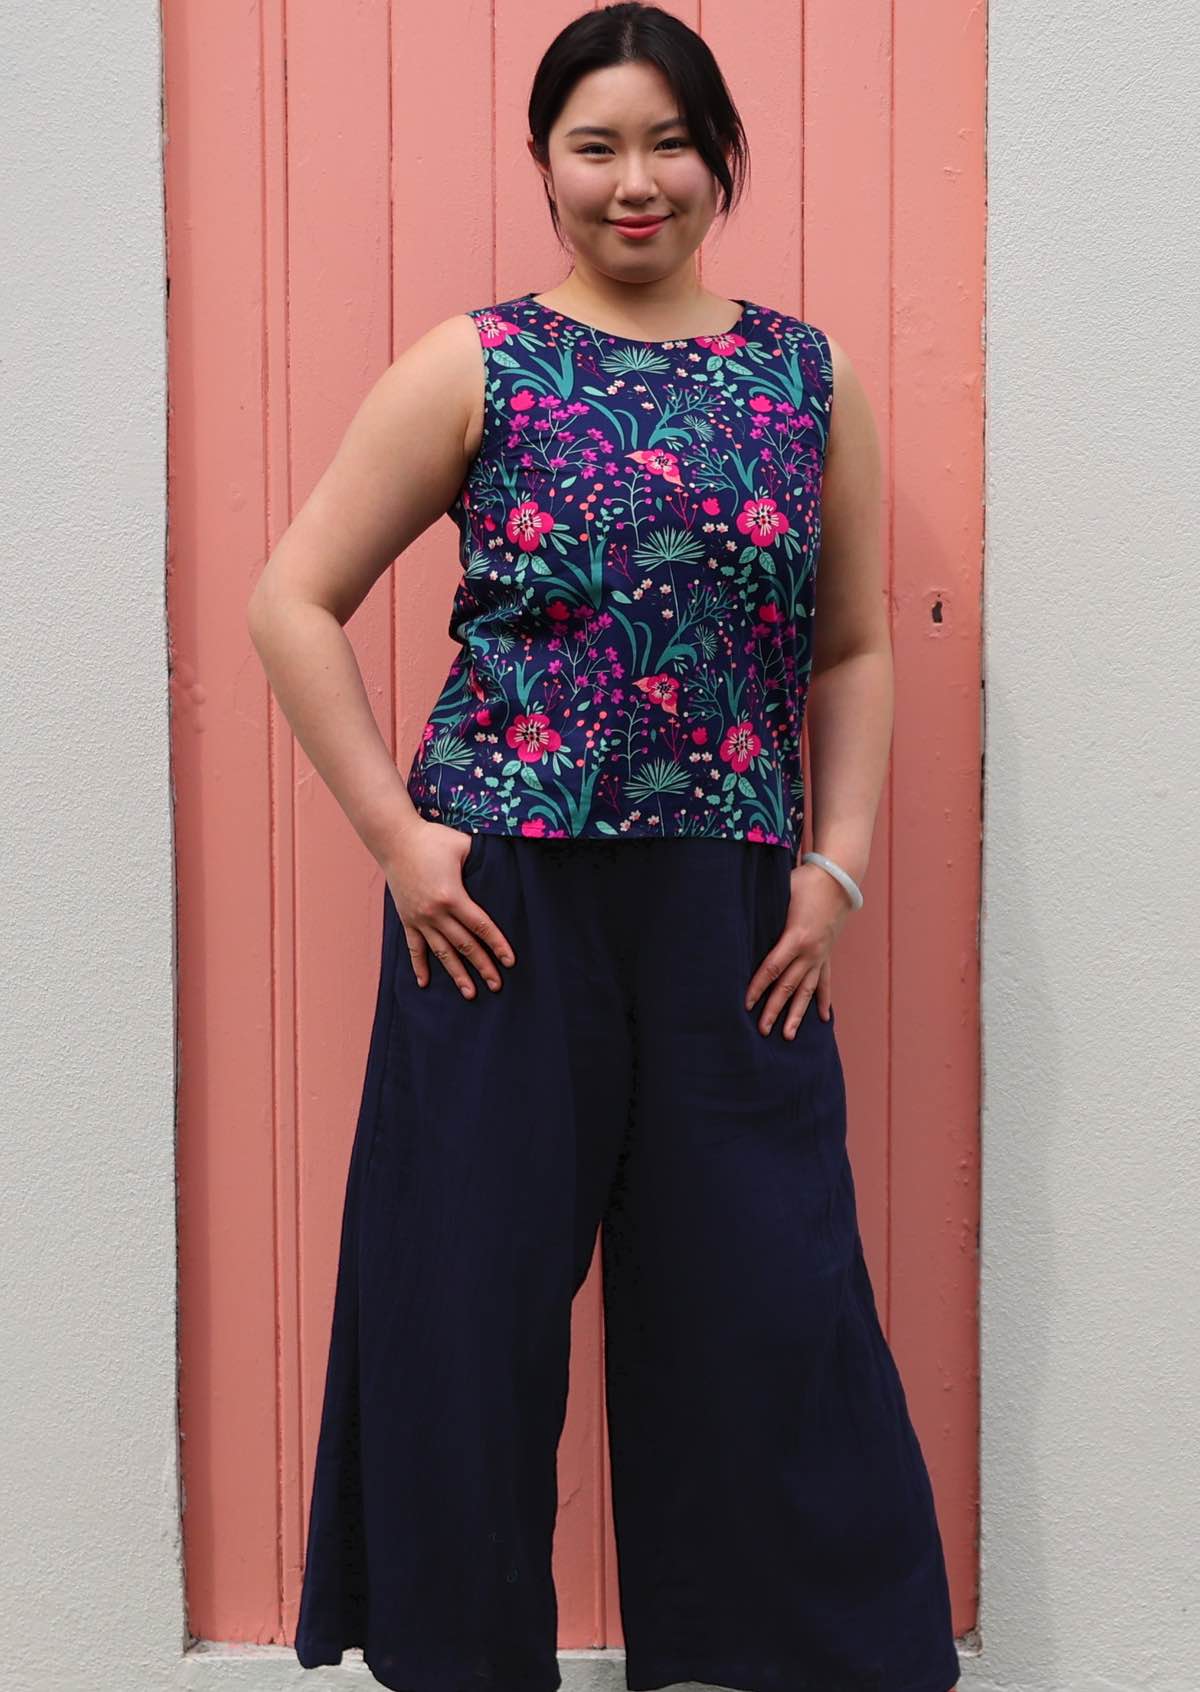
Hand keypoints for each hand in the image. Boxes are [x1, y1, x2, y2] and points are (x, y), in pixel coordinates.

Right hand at [383, 821, 515, 998]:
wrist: (394, 840)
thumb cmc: (432, 839)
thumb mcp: (463, 845)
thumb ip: (483, 859)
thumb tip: (503, 866)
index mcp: (452, 896)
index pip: (481, 926)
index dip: (497, 944)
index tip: (509, 961)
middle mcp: (435, 913)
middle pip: (464, 945)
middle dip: (483, 966)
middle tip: (497, 986)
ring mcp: (419, 918)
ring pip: (442, 952)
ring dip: (456, 974)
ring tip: (470, 993)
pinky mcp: (406, 919)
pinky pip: (413, 947)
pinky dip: (419, 966)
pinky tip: (424, 983)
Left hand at [744, 861, 851, 1037]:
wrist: (840, 879)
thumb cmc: (805, 882)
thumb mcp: (780, 894)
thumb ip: (763, 912)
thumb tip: (737, 921)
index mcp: (796, 938)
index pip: (772, 969)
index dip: (757, 987)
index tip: (745, 1004)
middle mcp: (810, 952)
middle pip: (787, 986)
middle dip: (774, 1010)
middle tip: (762, 1031)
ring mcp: (820, 956)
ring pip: (807, 991)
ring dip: (797, 1014)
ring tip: (788, 1036)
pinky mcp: (827, 955)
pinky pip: (825, 982)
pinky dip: (824, 1000)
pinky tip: (824, 1018)